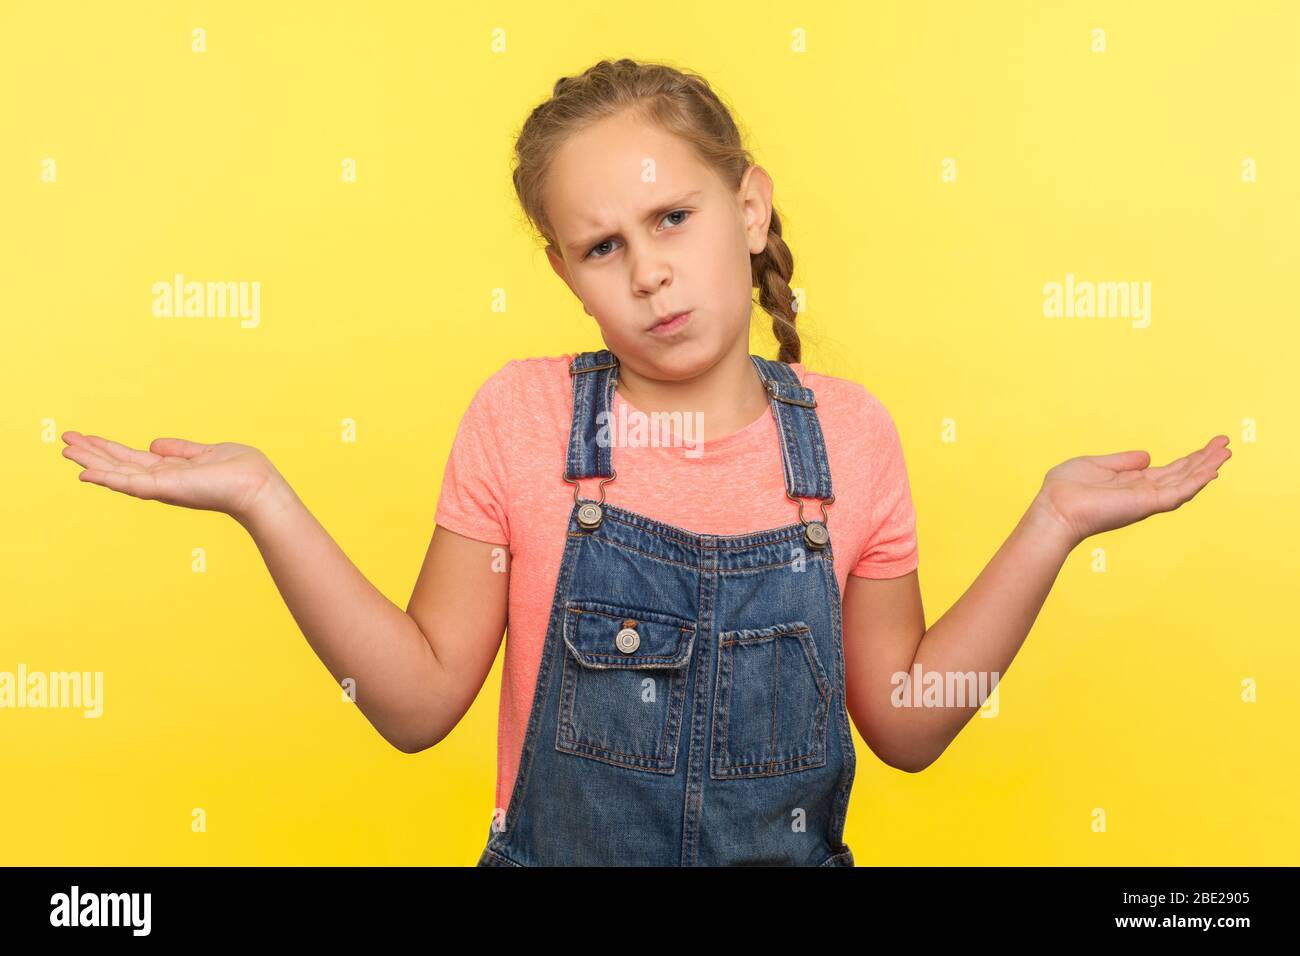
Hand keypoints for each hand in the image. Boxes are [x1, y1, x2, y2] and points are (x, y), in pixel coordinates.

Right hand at [61, 432, 282, 524]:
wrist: (258, 487)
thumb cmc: (242, 471)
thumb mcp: (207, 452)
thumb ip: (180, 450)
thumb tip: (155, 444)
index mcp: (171, 471)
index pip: (132, 459)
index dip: (108, 449)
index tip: (85, 438)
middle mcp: (162, 481)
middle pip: (118, 465)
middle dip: (92, 453)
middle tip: (64, 441)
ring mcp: (161, 487)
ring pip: (117, 473)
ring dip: (90, 462)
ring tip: (66, 449)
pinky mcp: (164, 489)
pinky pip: (128, 483)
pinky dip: (105, 478)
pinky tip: (84, 471)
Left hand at [1029, 435, 1231, 547]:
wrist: (1054, 509)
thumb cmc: (1065, 489)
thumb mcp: (1096, 465)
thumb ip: (1122, 461)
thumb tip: (1146, 456)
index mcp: (1132, 484)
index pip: (1168, 471)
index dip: (1189, 459)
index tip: (1209, 445)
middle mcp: (1143, 493)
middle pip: (1182, 475)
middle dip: (1205, 460)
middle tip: (1226, 443)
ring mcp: (1146, 500)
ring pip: (1185, 483)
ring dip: (1207, 468)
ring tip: (1226, 452)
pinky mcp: (1146, 504)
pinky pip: (1178, 493)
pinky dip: (1196, 481)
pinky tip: (1212, 470)